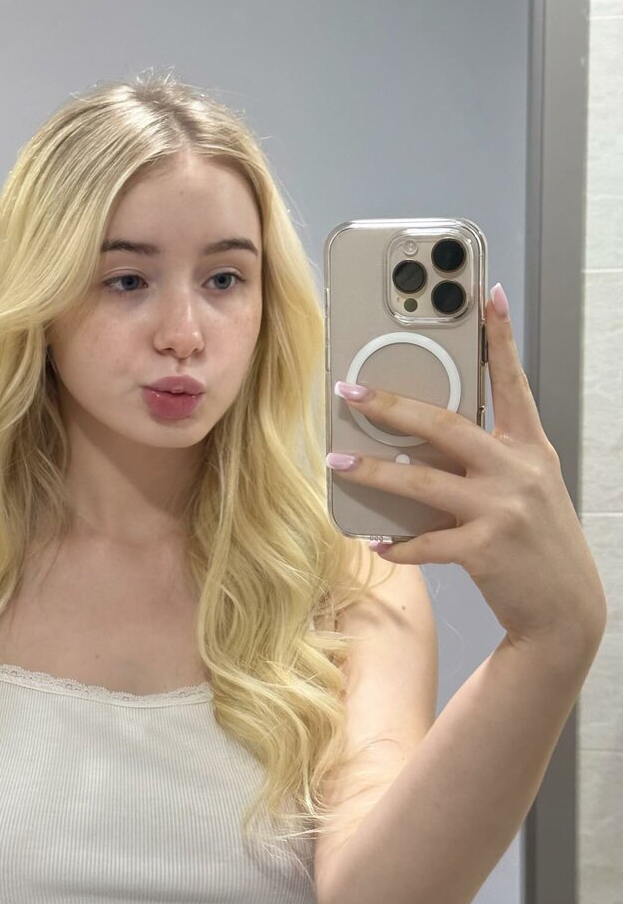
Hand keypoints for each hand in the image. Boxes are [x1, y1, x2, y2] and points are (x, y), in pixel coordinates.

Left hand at [327, 285, 606, 649]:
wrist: (566, 608)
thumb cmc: (538, 540)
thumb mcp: (528, 486)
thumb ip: (489, 458)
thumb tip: (420, 442)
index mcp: (529, 447)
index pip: (512, 382)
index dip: (500, 337)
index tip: (487, 295)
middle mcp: (518, 470)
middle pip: (445, 425)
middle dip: (392, 405)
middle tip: (350, 392)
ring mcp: (503, 509)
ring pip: (423, 481)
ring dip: (374, 471)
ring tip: (337, 461)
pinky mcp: (486, 549)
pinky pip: (426, 542)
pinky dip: (397, 544)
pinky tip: (374, 542)